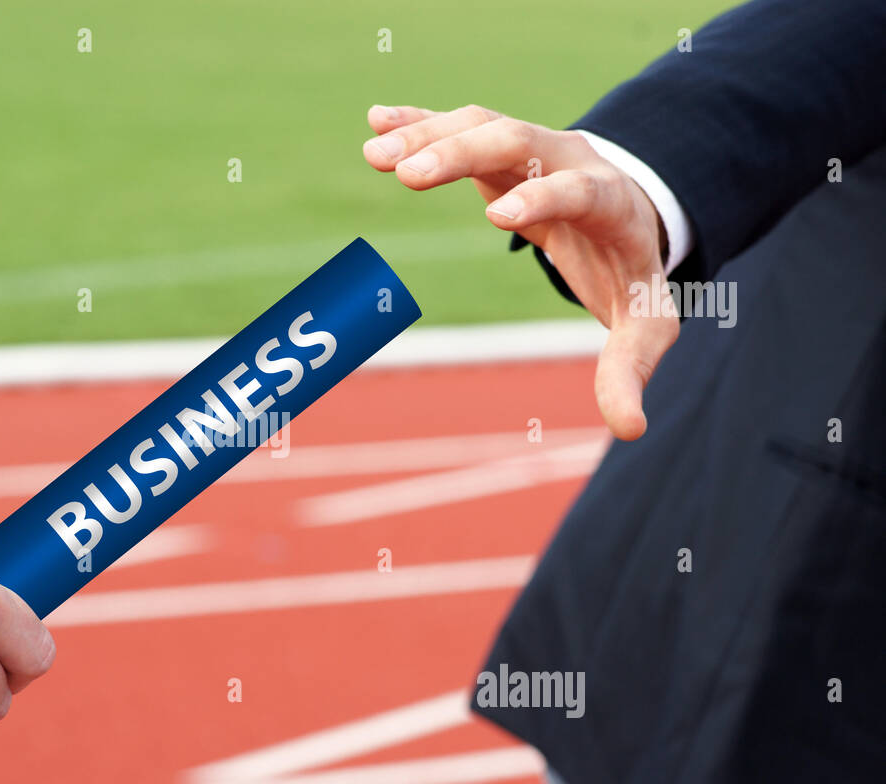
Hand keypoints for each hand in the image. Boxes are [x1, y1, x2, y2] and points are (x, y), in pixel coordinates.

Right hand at [363, 103, 678, 439]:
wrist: (630, 216)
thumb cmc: (630, 275)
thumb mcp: (642, 323)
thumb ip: (630, 369)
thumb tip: (630, 429)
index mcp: (609, 204)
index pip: (580, 190)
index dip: (543, 198)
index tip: (498, 217)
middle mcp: (570, 159)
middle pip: (518, 140)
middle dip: (463, 153)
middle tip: (409, 175)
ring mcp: (533, 146)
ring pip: (481, 124)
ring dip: (427, 135)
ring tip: (375, 156)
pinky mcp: (500, 145)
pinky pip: (458, 124)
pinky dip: (418, 122)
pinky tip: (376, 121)